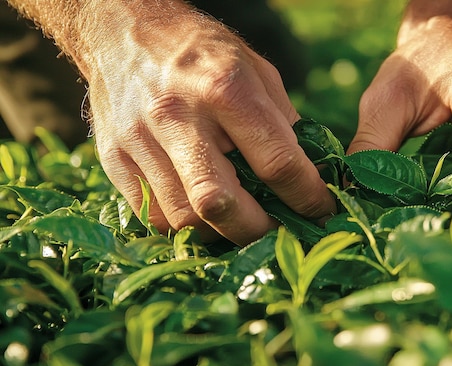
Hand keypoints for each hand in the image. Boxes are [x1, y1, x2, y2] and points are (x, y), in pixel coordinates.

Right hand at [84, 5, 334, 244]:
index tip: (321, 210)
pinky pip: (153, 216)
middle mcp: (178, 116)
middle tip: (277, 229)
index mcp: (225, 88)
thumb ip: (283, 122)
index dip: (307, 196)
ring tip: (240, 219)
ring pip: (185, 218)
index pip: (277, 162)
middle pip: (220, 203)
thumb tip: (308, 174)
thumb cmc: (201, 52)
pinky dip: (185, 225)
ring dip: (221, 231)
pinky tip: (202, 211)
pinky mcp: (114, 160)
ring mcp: (140, 141)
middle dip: (258, 230)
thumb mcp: (256, 70)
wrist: (124, 32)